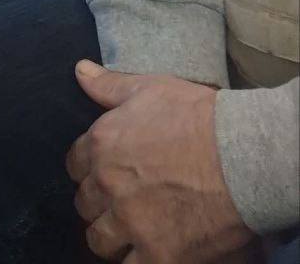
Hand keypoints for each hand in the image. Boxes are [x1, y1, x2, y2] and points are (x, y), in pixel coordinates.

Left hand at [65, 62, 256, 262]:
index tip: (104, 172)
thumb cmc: (196, 117)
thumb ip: (109, 85)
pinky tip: (148, 250)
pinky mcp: (158, 254)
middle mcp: (108, 185)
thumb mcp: (149, 89)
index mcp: (102, 144)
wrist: (240, 155)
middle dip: (99, 202)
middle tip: (120, 201)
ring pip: (100, 240)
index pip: (74, 165)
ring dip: (111, 235)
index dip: (88, 169)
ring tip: (130, 229)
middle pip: (85, 204)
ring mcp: (131, 223)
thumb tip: (80, 70)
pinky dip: (134, 261)